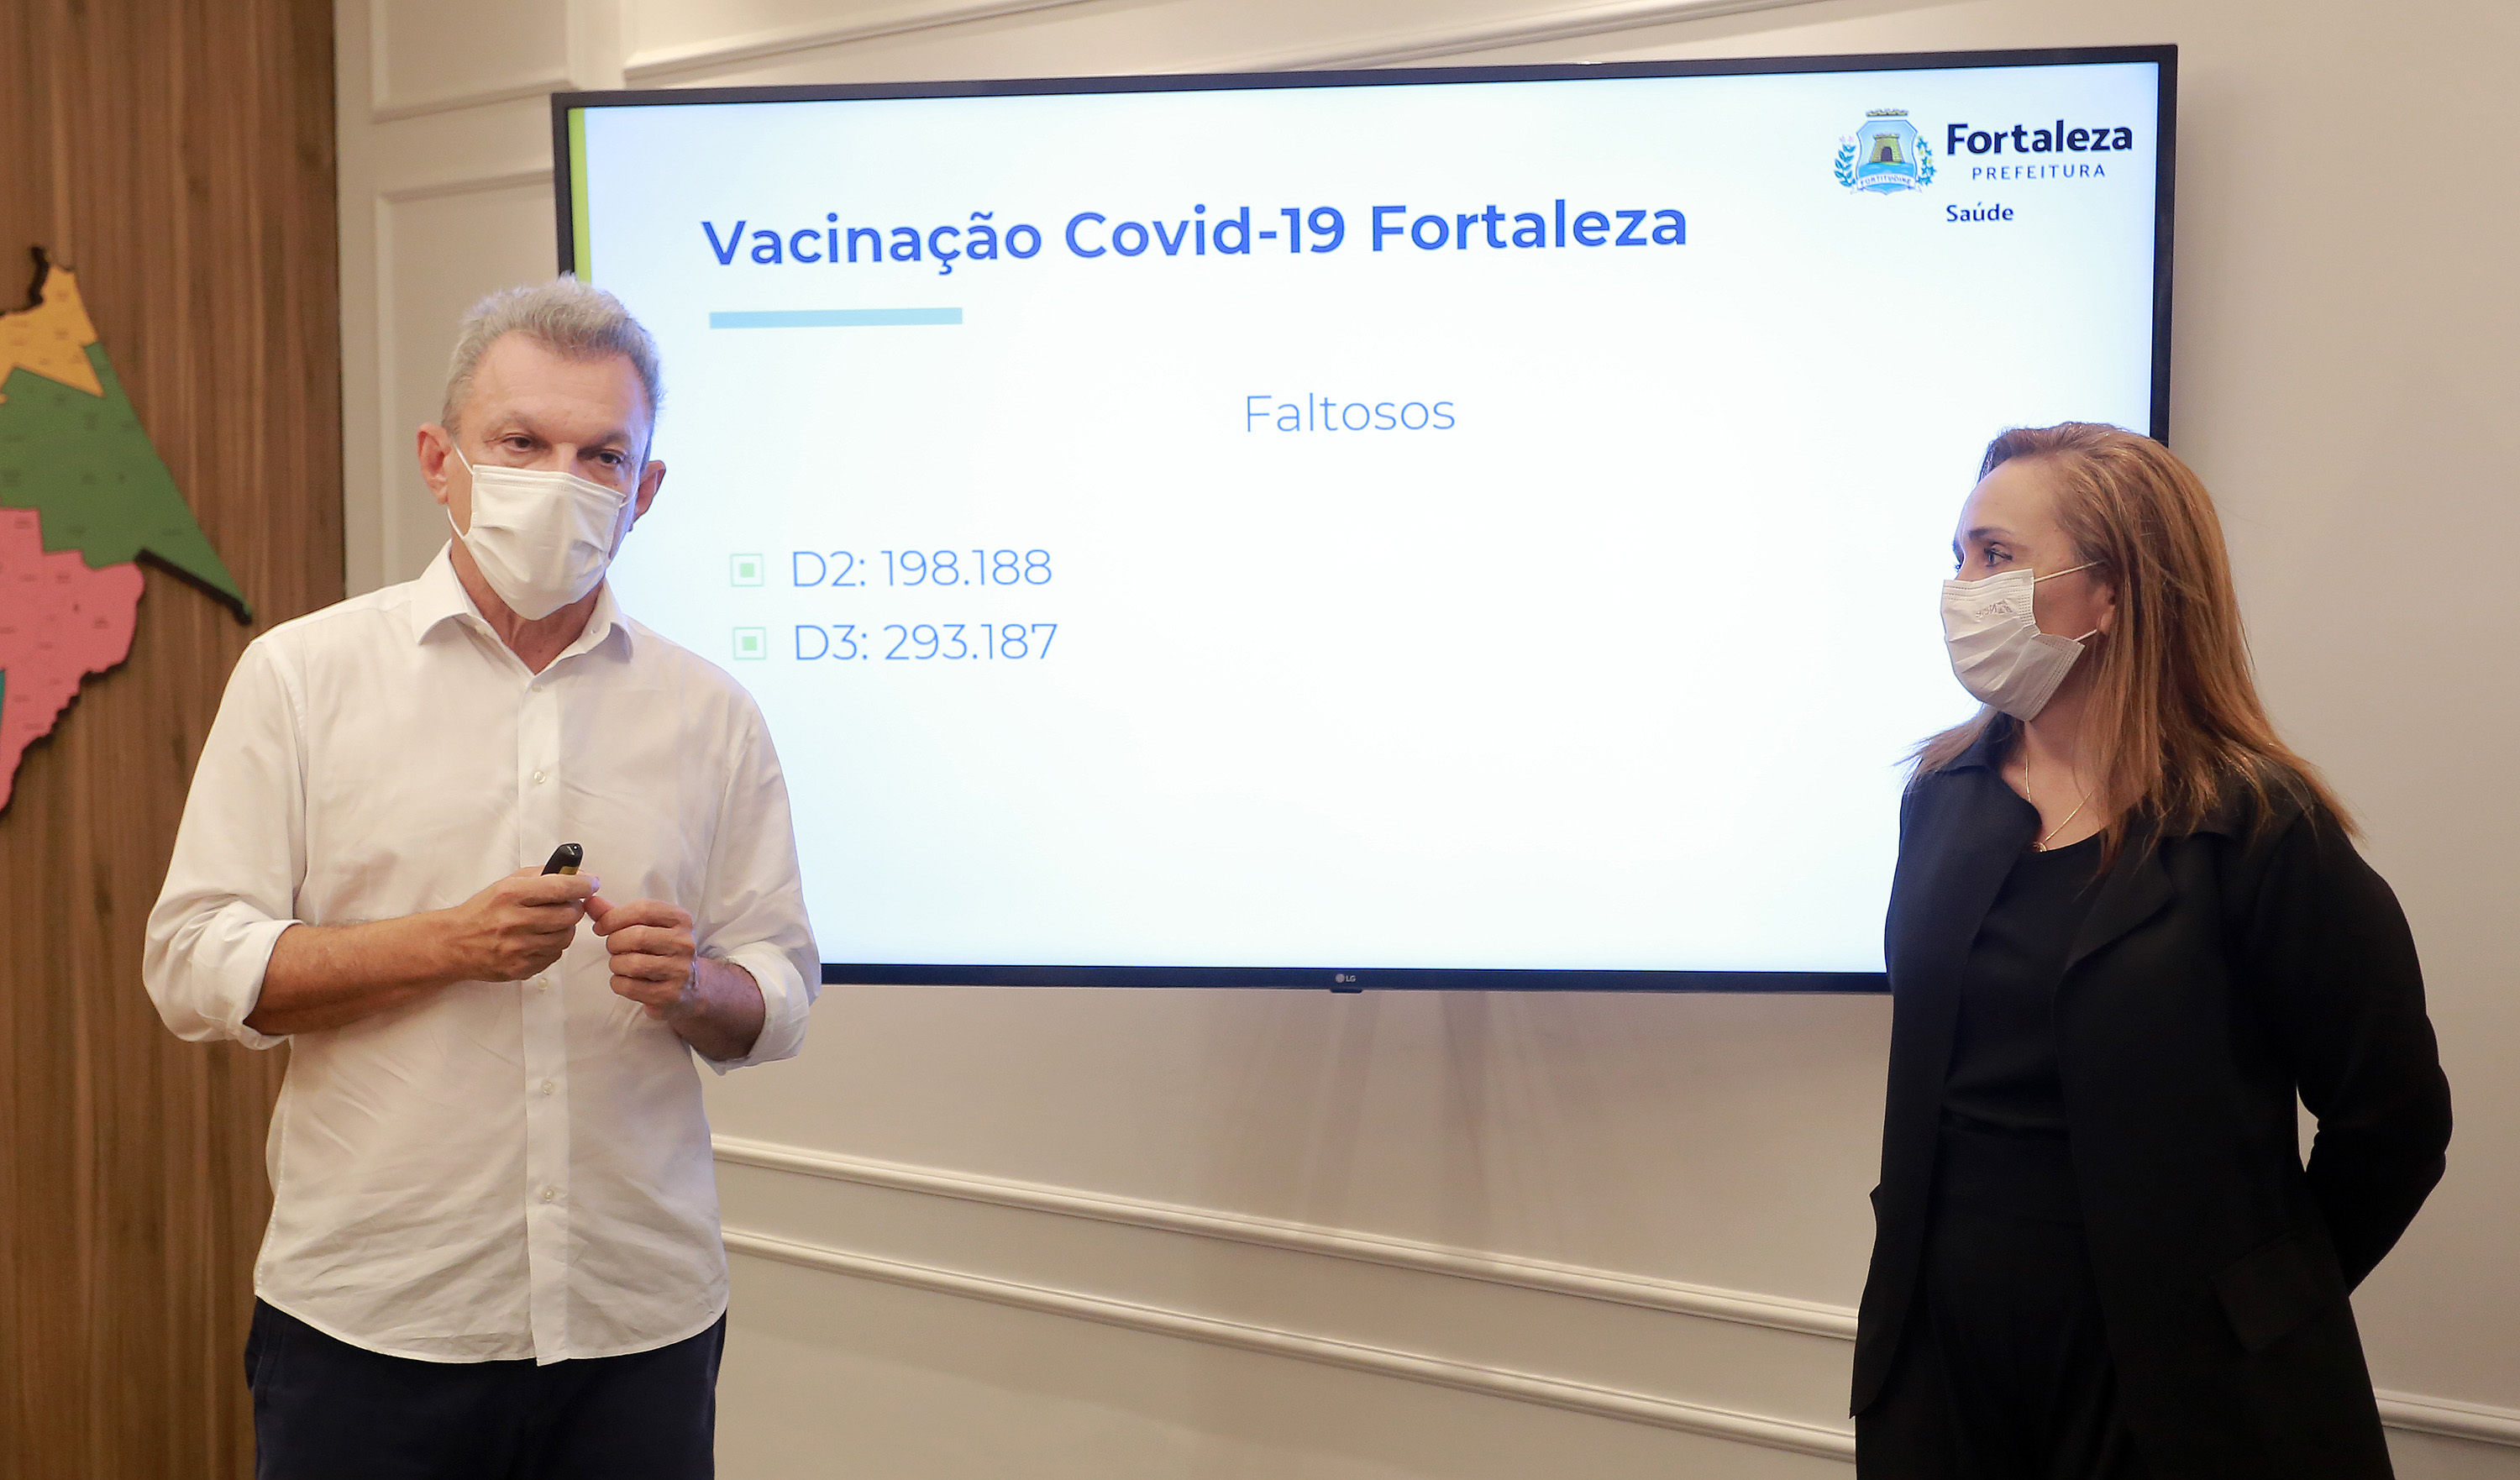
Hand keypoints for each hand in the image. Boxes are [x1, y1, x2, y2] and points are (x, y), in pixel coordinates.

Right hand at [442, 868, 598, 981]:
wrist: (454, 943)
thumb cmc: (483, 911)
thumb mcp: (507, 884)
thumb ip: (543, 876)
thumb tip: (578, 875)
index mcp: (510, 894)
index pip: (560, 887)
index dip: (583, 885)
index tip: (592, 884)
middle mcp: (514, 921)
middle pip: (569, 915)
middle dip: (573, 908)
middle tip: (565, 906)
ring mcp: (517, 948)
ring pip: (565, 937)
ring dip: (563, 929)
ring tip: (548, 924)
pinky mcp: (520, 968)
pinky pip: (554, 956)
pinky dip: (551, 947)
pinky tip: (536, 940)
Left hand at [586, 895, 698, 1019]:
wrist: (691, 987)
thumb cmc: (661, 950)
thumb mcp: (646, 926)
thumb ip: (617, 914)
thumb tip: (590, 902)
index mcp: (681, 919)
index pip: (643, 909)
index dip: (613, 917)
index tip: (600, 927)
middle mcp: (684, 943)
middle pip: (636, 936)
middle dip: (614, 942)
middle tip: (613, 948)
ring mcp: (680, 970)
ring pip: (632, 963)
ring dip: (616, 964)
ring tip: (620, 964)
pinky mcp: (670, 994)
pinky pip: (630, 987)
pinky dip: (618, 983)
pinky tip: (625, 980)